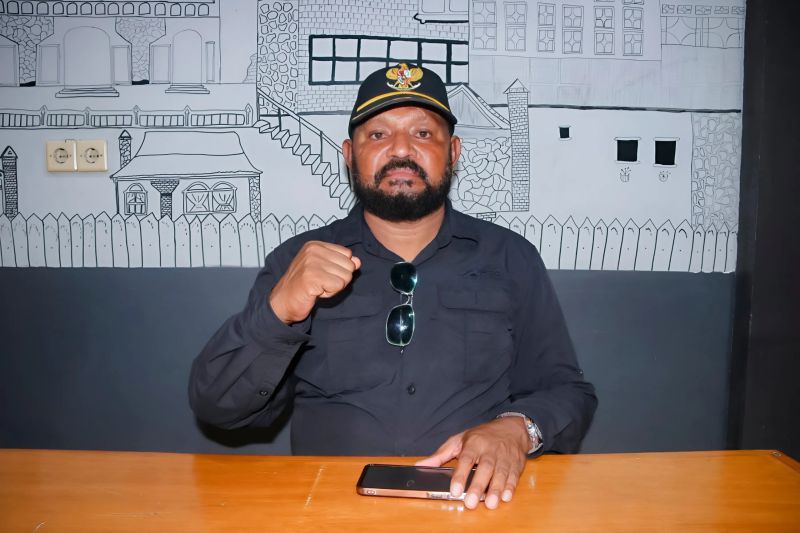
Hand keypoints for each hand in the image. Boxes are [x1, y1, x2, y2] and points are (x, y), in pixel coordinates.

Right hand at [269, 241, 361, 323]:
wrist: (282, 302)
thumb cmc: (304, 286)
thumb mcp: (325, 269)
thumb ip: (341, 263)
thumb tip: (358, 261)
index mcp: (315, 245)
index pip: (348, 254)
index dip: (339, 269)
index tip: (322, 275)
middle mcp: (313, 250)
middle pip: (349, 266)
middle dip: (338, 279)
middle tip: (319, 283)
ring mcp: (311, 263)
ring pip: (345, 277)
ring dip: (333, 288)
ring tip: (317, 287)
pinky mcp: (311, 278)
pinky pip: (338, 286)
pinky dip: (329, 293)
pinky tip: (315, 292)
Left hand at [416, 418, 530, 509]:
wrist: (511, 429)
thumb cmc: (481, 437)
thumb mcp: (459, 440)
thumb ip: (441, 455)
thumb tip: (421, 465)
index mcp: (474, 443)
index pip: (466, 459)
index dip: (460, 475)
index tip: (454, 489)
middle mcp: (490, 450)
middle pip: (485, 468)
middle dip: (478, 486)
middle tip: (470, 502)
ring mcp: (504, 457)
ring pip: (501, 473)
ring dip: (495, 489)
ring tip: (489, 503)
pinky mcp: (516, 464)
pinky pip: (514, 476)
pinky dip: (510, 487)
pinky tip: (505, 497)